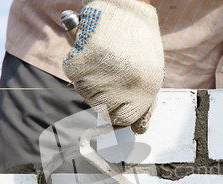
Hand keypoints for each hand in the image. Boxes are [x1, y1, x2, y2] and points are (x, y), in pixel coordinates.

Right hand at [62, 0, 163, 133]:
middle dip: (101, 91)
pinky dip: (77, 61)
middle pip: (99, 107)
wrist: (127, 7)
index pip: (121, 121)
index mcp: (145, 92)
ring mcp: (104, 74)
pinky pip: (72, 72)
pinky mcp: (85, 60)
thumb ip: (143, 105)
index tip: (115, 96)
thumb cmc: (140, 42)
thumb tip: (138, 131)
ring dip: (88, 76)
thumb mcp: (150, 75)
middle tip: (110, 69)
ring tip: (103, 57)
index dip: (114, 109)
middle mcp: (125, 87)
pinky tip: (92, 48)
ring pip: (83, 90)